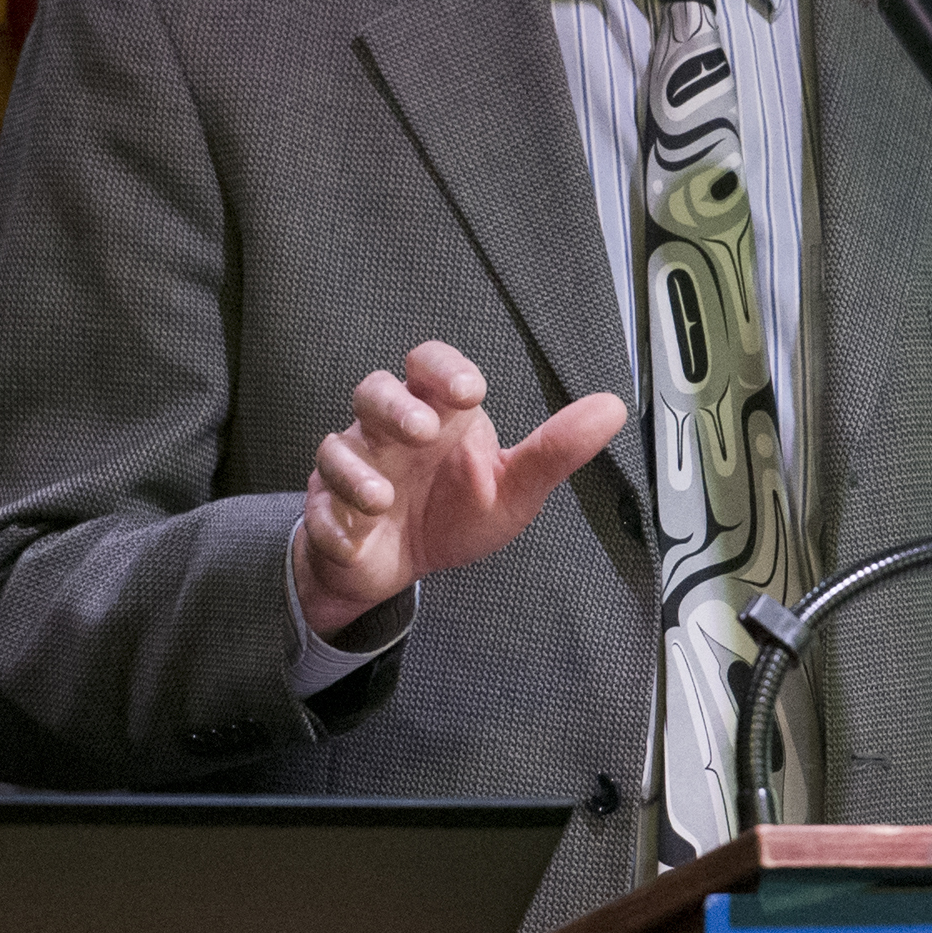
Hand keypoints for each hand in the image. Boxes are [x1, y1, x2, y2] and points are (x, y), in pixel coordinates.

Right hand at [293, 340, 626, 641]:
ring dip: (356, 470)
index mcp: (437, 415)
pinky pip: (320, 511)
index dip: (442, 368)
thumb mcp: (513, 489)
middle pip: (372, 392)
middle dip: (394, 407)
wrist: (401, 567)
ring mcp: (353, 469)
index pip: (428, 365)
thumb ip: (556, 451)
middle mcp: (389, 432)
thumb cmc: (455, 513)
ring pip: (335, 447)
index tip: (467, 391)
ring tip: (382, 498)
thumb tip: (612, 407)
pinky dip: (334, 524)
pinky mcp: (328, 513)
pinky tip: (357, 538)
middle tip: (422, 431)